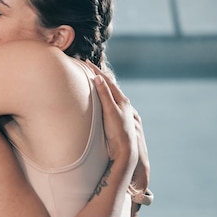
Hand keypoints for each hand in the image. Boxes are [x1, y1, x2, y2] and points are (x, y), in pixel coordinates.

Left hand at [89, 63, 149, 193]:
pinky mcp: (114, 111)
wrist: (127, 153)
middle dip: (100, 73)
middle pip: (109, 84)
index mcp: (121, 107)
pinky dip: (102, 86)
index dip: (101, 79)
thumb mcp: (110, 130)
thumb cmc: (116, 144)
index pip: (110, 89)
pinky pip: (107, 95)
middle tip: (88, 63)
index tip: (91, 70)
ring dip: (100, 76)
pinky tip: (95, 78)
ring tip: (89, 66)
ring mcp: (119, 107)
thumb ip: (105, 122)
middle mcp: (122, 104)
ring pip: (109, 87)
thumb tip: (96, 119)